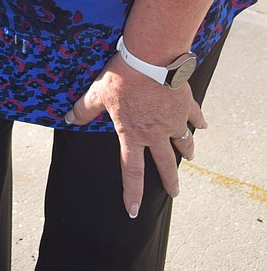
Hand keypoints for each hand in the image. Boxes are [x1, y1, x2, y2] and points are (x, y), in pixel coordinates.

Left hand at [66, 53, 206, 217]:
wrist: (151, 59)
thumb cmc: (122, 76)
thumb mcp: (98, 92)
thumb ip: (84, 109)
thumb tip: (69, 118)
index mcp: (133, 134)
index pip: (132, 171)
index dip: (132, 193)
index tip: (135, 212)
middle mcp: (156, 133)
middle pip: (165, 164)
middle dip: (170, 181)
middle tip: (175, 194)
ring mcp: (174, 120)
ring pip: (184, 142)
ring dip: (187, 151)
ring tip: (190, 157)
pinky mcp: (186, 105)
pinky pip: (195, 117)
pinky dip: (199, 122)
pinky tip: (203, 125)